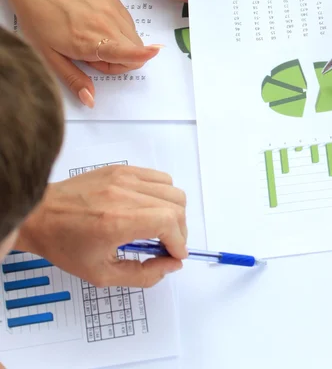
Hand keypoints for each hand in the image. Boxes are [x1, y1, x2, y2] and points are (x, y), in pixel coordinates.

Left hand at [14, 0, 161, 107]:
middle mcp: (107, 25)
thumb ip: (74, 79)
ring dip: (120, 45)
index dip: (143, 54)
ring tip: (93, 39)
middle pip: (135, 52)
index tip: (156, 52)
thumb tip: (91, 100)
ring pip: (134, 38)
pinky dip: (118, 31)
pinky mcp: (114, 1)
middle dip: (120, 61)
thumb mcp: (50, 57)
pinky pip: (128, 24)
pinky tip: (96, 25)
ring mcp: (112, 10)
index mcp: (91, 42)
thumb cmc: (39, 22)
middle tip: (93, 56)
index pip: (128, 51)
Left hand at [15, 165, 187, 287]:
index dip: (180, 242)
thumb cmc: (65, 245)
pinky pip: (159, 177)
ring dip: (174, 211)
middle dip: (179, 229)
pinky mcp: (122, 170)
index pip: (169, 223)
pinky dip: (163, 194)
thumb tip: (172, 265)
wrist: (39, 215)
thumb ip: (143, 275)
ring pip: (172, 189)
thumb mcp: (101, 275)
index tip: (176, 255)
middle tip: (168, 245)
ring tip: (160, 226)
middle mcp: (124, 194)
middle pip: (177, 205)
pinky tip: (150, 208)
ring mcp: (124, 178)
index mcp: (117, 221)